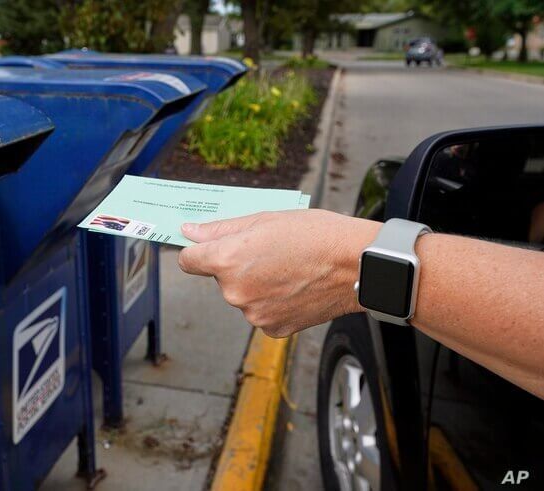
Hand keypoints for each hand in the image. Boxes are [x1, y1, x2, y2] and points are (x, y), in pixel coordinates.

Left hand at [178, 209, 379, 336]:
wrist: (358, 266)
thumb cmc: (317, 236)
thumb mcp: (265, 219)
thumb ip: (221, 229)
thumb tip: (190, 232)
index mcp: (227, 261)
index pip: (189, 261)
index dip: (199, 251)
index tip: (208, 248)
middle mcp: (235, 292)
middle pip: (221, 278)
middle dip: (237, 265)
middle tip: (270, 252)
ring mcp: (254, 314)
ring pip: (243, 295)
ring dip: (256, 284)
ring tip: (288, 269)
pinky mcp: (272, 328)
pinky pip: (262, 311)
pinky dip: (273, 301)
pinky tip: (295, 287)